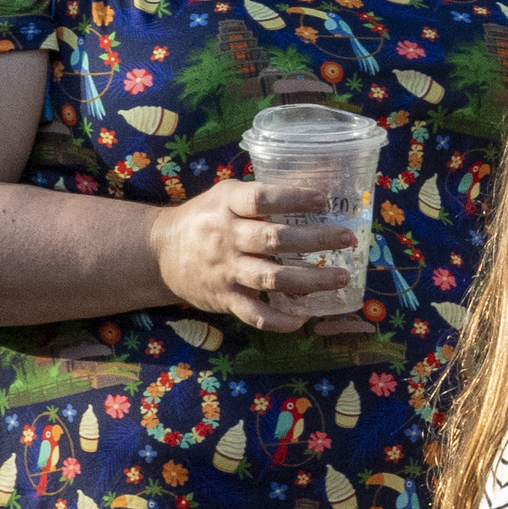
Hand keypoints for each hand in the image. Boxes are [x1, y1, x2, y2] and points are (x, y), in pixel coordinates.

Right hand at [148, 177, 362, 332]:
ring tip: (341, 277)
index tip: (323, 199)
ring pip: (272, 278)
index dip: (292, 197)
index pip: (261, 198)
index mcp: (227, 205)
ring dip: (310, 280)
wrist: (160, 252)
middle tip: (347, 238)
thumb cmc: (206, 218)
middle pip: (274, 239)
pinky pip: (255, 314)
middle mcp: (226, 237)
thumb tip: (316, 188)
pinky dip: (281, 319)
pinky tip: (306, 316)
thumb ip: (261, 195)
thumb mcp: (226, 195)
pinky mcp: (224, 299)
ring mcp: (226, 271)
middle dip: (315, 240)